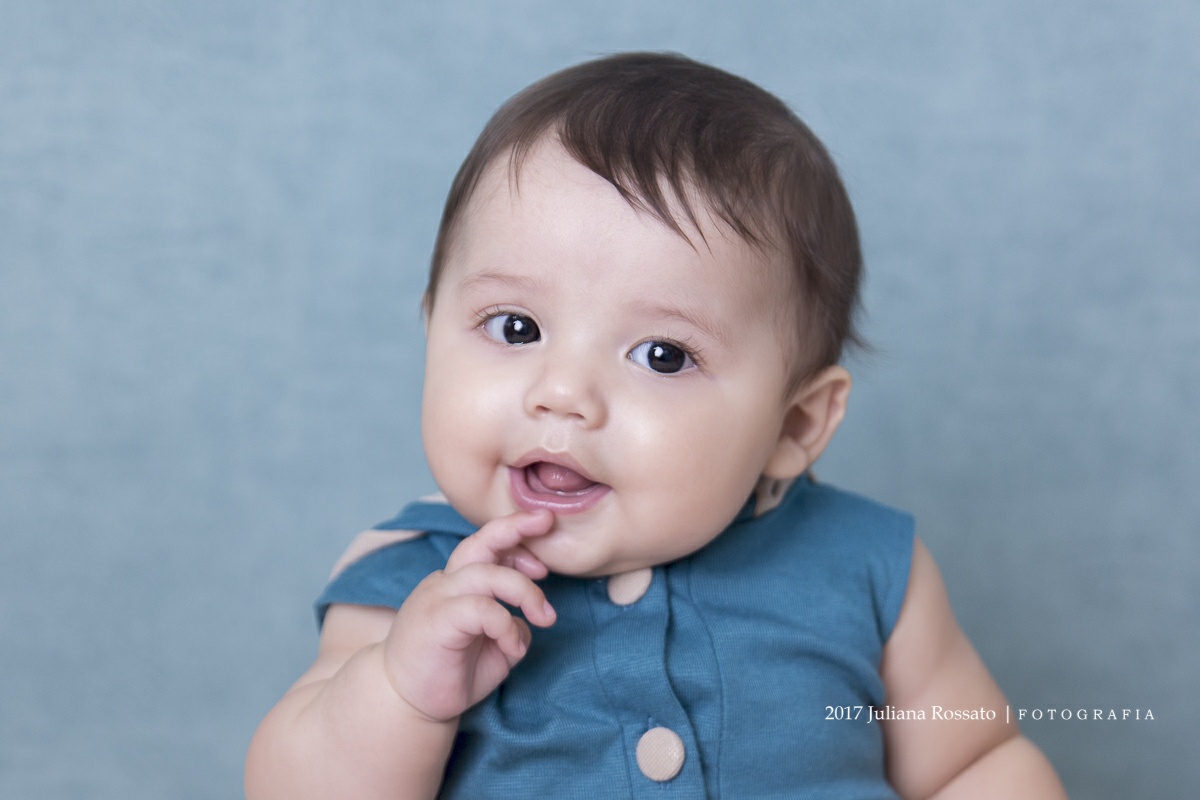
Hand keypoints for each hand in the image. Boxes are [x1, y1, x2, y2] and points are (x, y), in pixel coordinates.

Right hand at [381, 510, 556, 722]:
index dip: (516, 543)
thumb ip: (510, 629)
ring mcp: (438, 599)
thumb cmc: (446, 675)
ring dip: (524, 590)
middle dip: (516, 526)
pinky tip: (513, 647)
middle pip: (480, 540)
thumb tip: (530, 623)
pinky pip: (481, 609)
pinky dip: (506, 625)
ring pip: (486, 571)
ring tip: (545, 617)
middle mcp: (445, 583)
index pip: (487, 547)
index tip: (542, 566)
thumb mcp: (492, 649)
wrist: (402, 705)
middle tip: (548, 522)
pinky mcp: (437, 621)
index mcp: (456, 583)